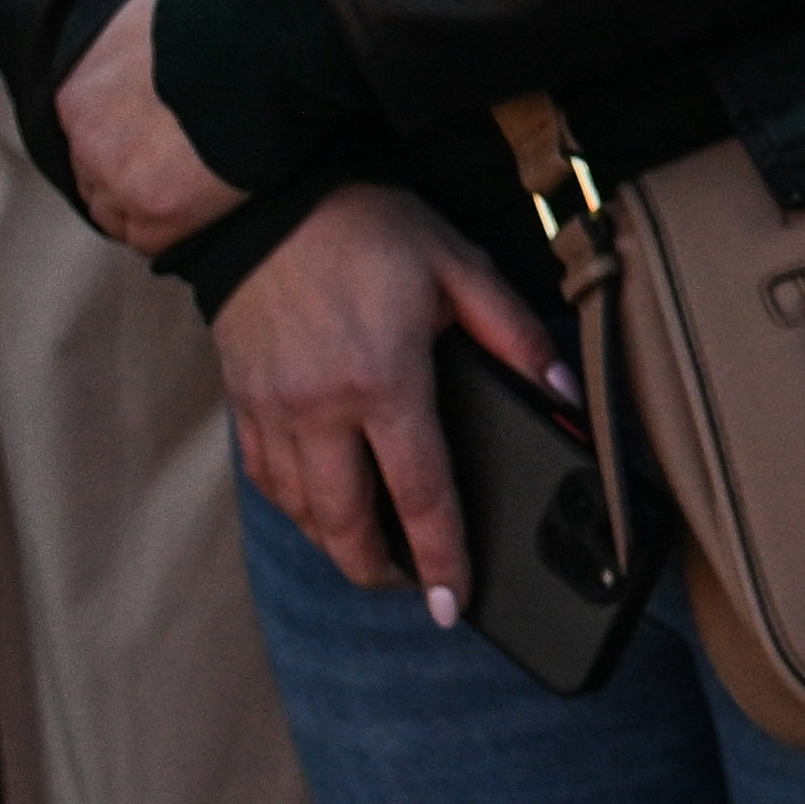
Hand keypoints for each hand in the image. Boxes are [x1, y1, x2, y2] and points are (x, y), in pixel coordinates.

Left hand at [61, 0, 248, 253]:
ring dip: (151, 208)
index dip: (126, 142)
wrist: (260, 48)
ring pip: (118, 214)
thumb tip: (150, 35)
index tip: (160, 142)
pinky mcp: (158, 212)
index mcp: (77, 93)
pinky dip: (179, 231)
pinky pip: (155, 240)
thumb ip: (135, 42)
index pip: (88, 136)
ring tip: (198, 195)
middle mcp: (84, 140)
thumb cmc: (222, 22)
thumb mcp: (152, 16)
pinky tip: (209, 211)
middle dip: (131, 178)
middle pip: (96, 178)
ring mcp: (117, 179)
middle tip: (180, 173)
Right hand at [216, 184, 573, 615]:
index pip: (421, 494)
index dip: (442, 557)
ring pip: (300, 512)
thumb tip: (561, 394)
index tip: (452, 604)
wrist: (263, 200)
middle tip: (415, 591)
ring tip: (376, 556)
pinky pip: (266, 479)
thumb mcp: (460, 266)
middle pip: (346, 525)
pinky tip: (323, 509)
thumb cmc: (368, 229)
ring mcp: (273, 409)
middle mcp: (320, 408)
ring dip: (337, 545)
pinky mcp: (243, 401)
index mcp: (383, 381)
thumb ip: (515, 334)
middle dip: (381, 571)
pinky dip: (297, 507)